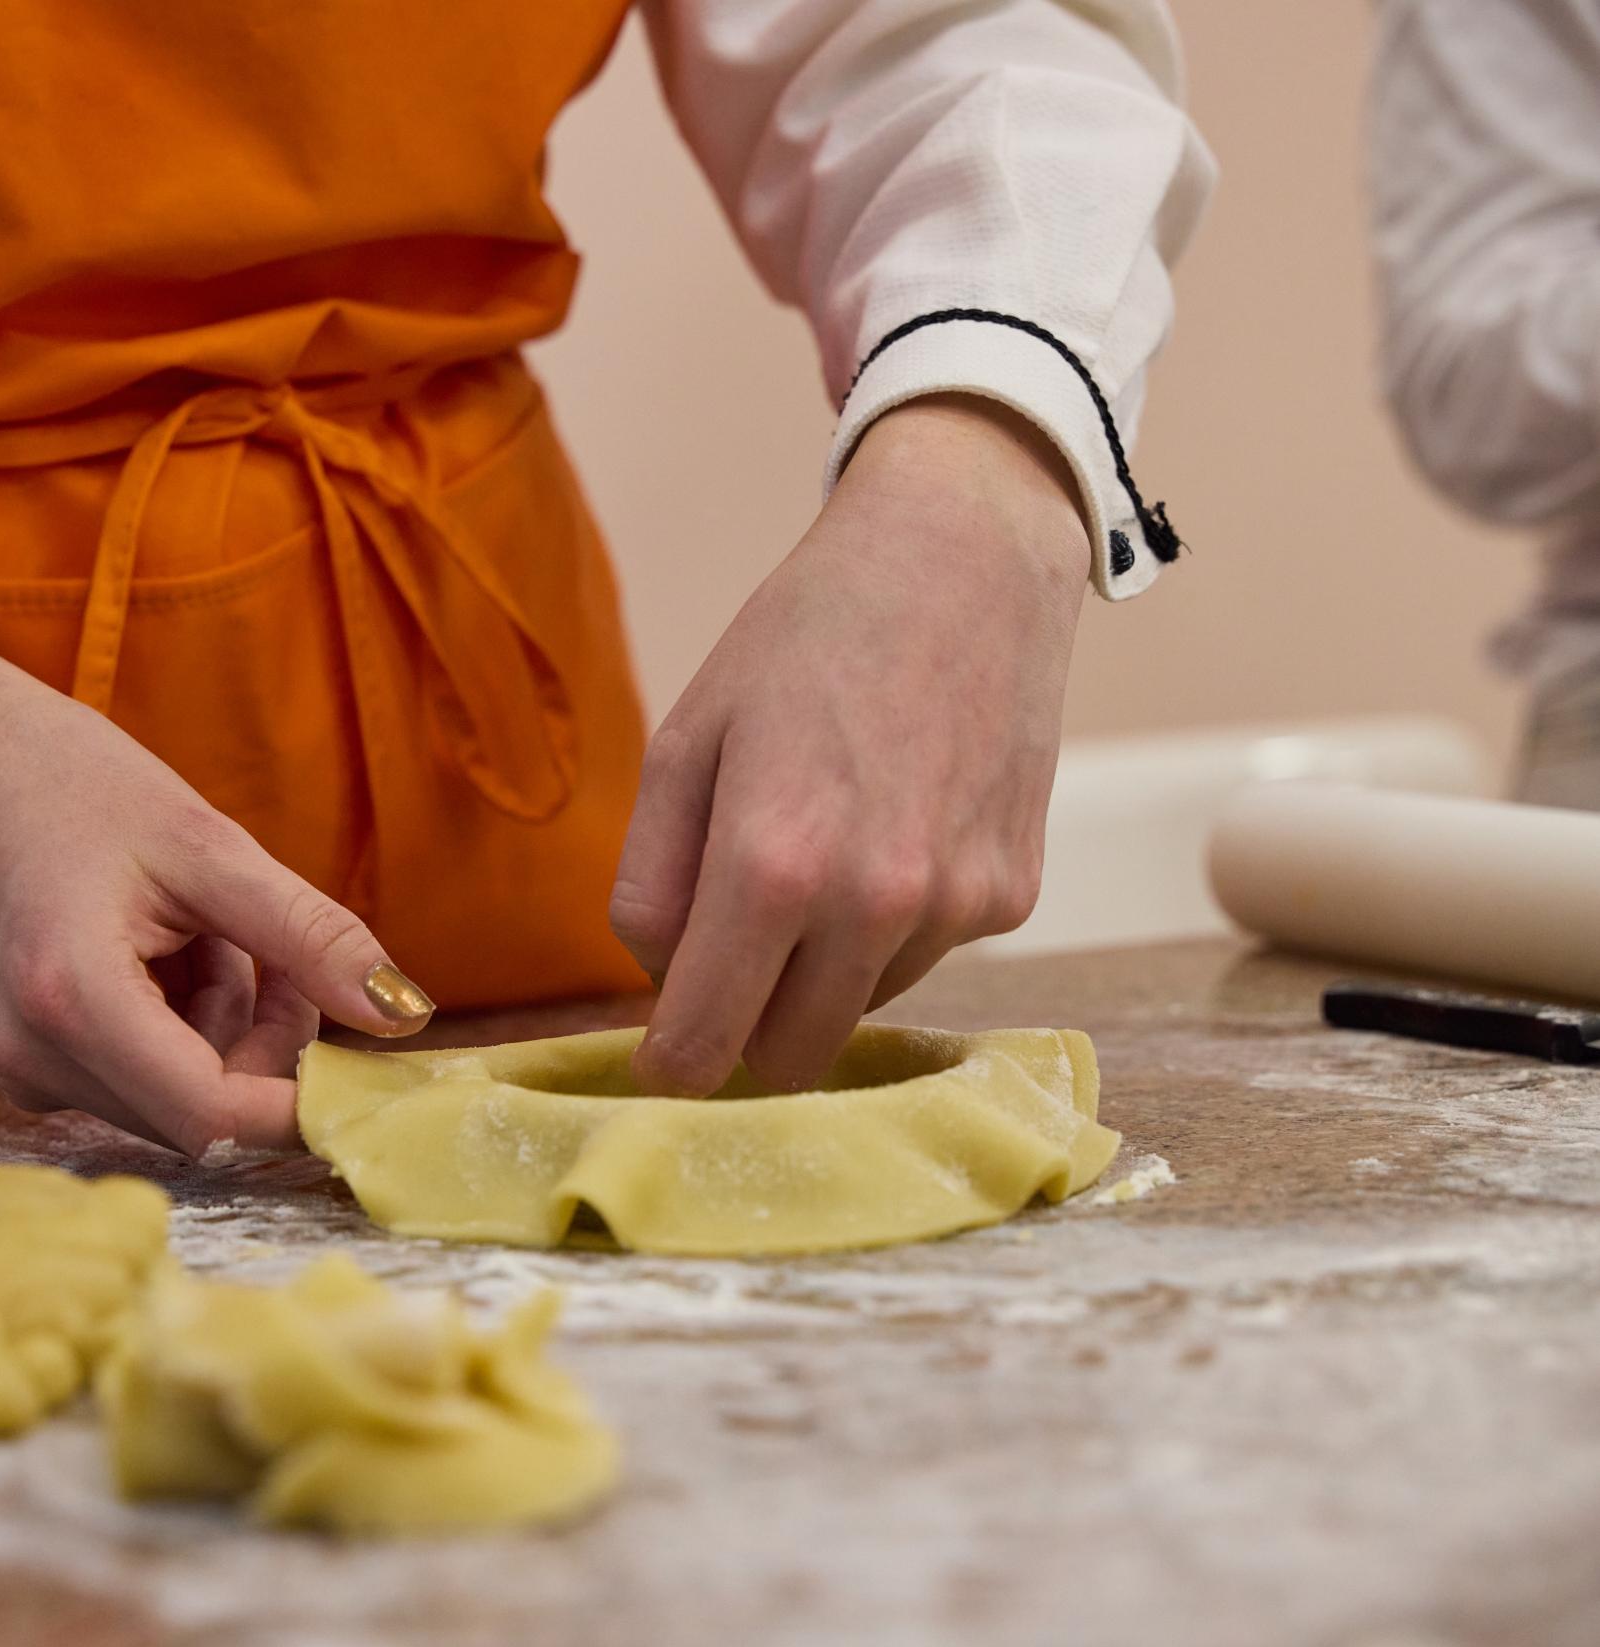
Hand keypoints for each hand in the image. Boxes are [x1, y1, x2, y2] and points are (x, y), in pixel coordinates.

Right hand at [0, 625, 433, 1156]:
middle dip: (265, 1043)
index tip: (355, 1040)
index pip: (218, 1116)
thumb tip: (405, 1016)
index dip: (302, 1098)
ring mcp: (26, 1071)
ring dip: (226, 1028)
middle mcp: (38, 1059)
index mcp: (75, 1002)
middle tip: (269, 946)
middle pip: (207, 1112)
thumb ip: (309, 938)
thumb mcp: (209, 846)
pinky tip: (164, 951)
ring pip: (183, 1098)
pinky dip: (183, 1026)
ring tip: (203, 931)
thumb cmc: (71, 784)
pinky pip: (145, 1079)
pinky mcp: (31, 1066)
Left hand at [610, 394, 1089, 1095]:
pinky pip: (923, 956)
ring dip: (820, 970)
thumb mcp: (686, 743)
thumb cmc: (803, 638)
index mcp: (774, 867)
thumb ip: (653, 883)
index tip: (660, 1060)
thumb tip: (662, 985)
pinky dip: (890, 926)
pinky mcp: (1013, 898)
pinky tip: (891, 826)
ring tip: (822, 845)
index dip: (672, 1067)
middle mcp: (875, 904)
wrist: (965, 558)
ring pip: (857, 1008)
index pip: (708, 1045)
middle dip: (744, 1030)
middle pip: (789, 1057)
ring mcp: (957, 907)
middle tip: (723, 961)